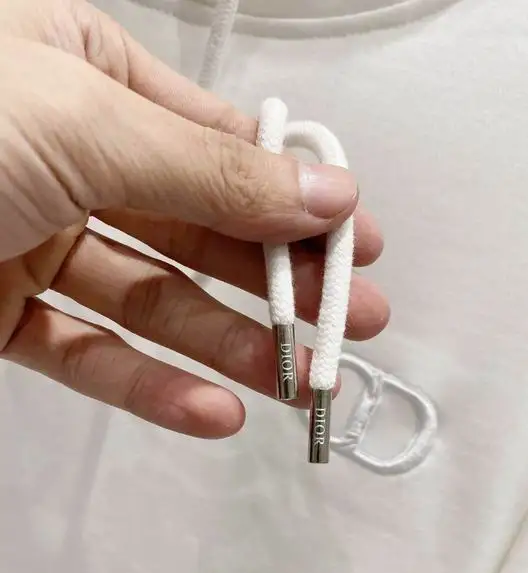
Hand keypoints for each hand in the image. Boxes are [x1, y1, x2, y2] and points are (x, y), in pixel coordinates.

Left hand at [0, 0, 388, 437]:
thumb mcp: (81, 120)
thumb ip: (208, 167)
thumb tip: (323, 190)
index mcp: (81, 70)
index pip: (218, 139)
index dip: (294, 194)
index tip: (354, 240)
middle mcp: (63, 153)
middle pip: (198, 227)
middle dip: (279, 281)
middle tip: (347, 322)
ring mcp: (32, 237)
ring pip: (154, 300)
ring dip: (232, 345)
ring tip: (301, 379)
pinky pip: (90, 352)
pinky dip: (152, 385)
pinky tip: (215, 407)